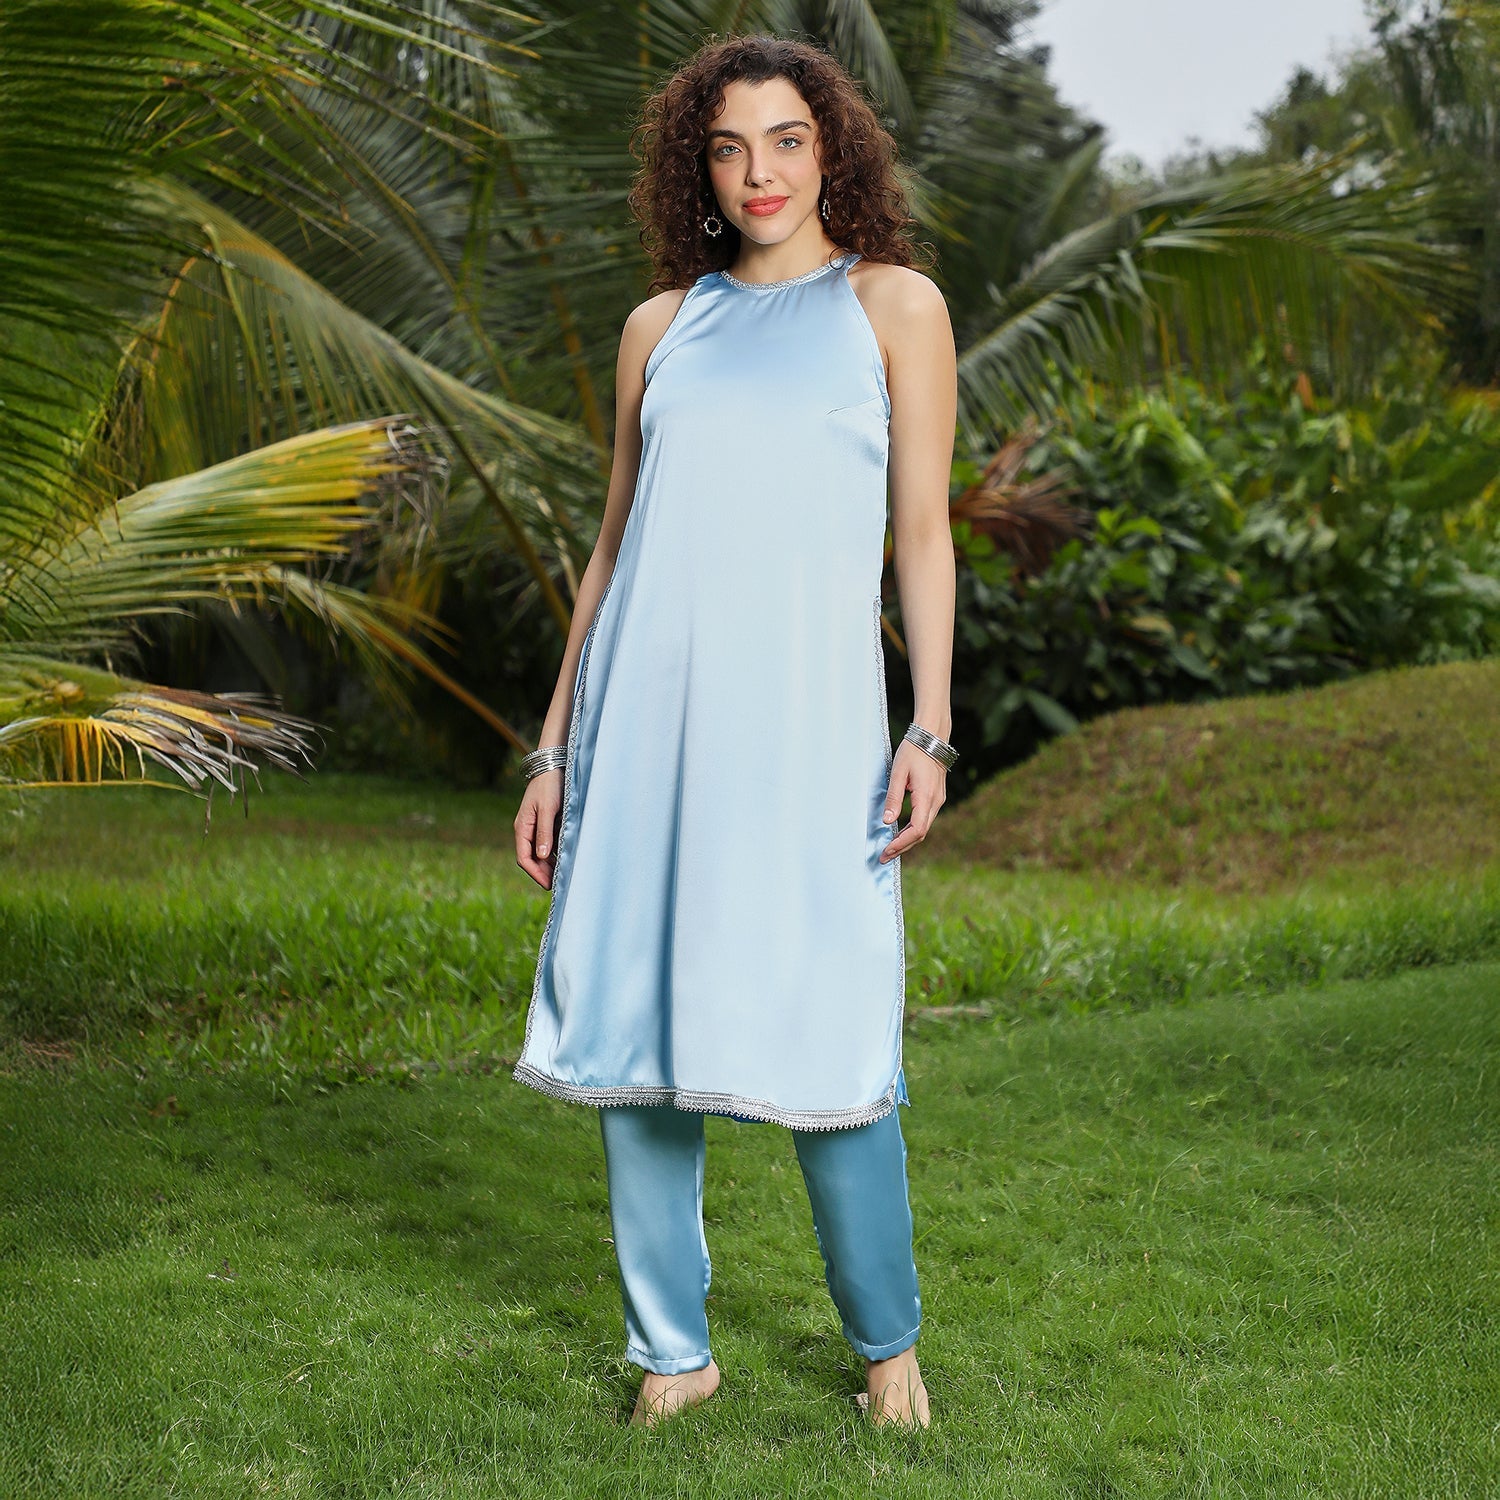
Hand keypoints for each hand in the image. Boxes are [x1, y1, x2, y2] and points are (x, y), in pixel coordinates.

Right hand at [514, 769, 562, 887]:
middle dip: (542, 873)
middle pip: (531, 858)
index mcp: (522, 827)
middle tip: (559, 884)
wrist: (553, 765)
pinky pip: (547, 843)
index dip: (535, 873)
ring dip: (549, 865)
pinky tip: (566, 859)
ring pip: (539, 852)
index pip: (524, 858)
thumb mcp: (548, 809)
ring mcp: (535, 826)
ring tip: (563, 876)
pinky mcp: (545, 822)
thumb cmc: (550, 785)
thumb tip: (541, 855)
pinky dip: (554, 853)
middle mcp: (526, 829)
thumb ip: (545, 831)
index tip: (548, 885)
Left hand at [879, 740, 945, 860]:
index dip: (901, 844)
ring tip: (890, 848)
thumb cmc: (912, 752)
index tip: (886, 851)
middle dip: (902, 847)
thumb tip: (887, 821)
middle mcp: (936, 801)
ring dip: (907, 840)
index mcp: (926, 797)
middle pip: (921, 834)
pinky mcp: (936, 797)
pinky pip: (925, 819)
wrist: (931, 737)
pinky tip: (900, 833)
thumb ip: (893, 798)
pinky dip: (913, 830)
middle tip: (884, 857)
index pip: (916, 830)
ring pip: (924, 828)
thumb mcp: (898, 773)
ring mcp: (938, 800)